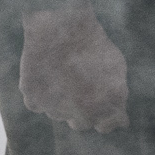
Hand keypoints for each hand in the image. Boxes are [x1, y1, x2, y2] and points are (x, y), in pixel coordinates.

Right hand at [19, 6, 128, 133]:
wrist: (61, 28)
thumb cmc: (92, 46)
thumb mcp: (116, 69)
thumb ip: (119, 96)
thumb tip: (120, 118)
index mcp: (103, 109)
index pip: (106, 126)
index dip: (106, 116)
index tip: (103, 103)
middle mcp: (80, 116)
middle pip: (80, 124)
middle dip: (83, 111)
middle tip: (81, 88)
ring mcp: (54, 109)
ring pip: (58, 114)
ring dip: (62, 102)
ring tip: (63, 75)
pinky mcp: (33, 99)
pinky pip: (37, 105)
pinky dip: (41, 95)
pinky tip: (46, 76)